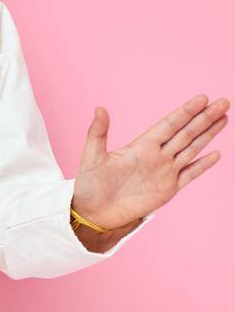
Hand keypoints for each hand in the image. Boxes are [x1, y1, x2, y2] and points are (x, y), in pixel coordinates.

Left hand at [72, 94, 226, 228]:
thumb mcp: (92, 157)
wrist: (94, 214)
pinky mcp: (168, 190)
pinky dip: (202, 165)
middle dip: (205, 118)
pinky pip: (190, 175)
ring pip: (192, 149)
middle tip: (223, 101)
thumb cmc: (89, 185)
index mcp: (141, 146)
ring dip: (208, 135)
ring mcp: (165, 172)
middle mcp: (156, 156)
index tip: (202, 98)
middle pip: (186, 133)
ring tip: (224, 118)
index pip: (169, 124)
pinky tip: (216, 154)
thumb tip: (99, 108)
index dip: (186, 112)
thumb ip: (98, 133)